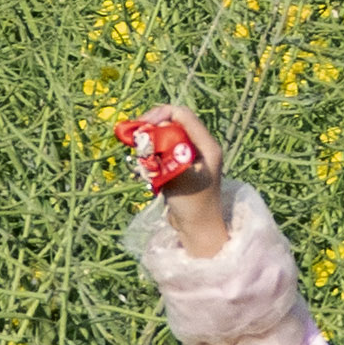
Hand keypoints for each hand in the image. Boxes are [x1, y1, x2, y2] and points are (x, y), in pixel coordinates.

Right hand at [132, 99, 229, 249]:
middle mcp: (200, 146)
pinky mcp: (179, 166)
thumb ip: (168, 153)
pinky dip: (151, 157)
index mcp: (206, 144)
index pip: (182, 114)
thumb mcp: (181, 176)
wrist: (197, 230)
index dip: (160, 115)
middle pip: (171, 123)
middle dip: (152, 130)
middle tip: (136, 143)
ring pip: (164, 138)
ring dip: (149, 145)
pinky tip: (146, 171)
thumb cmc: (194, 205)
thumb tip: (154, 132)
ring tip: (143, 162)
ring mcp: (189, 156)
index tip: (140, 127)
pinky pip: (162, 152)